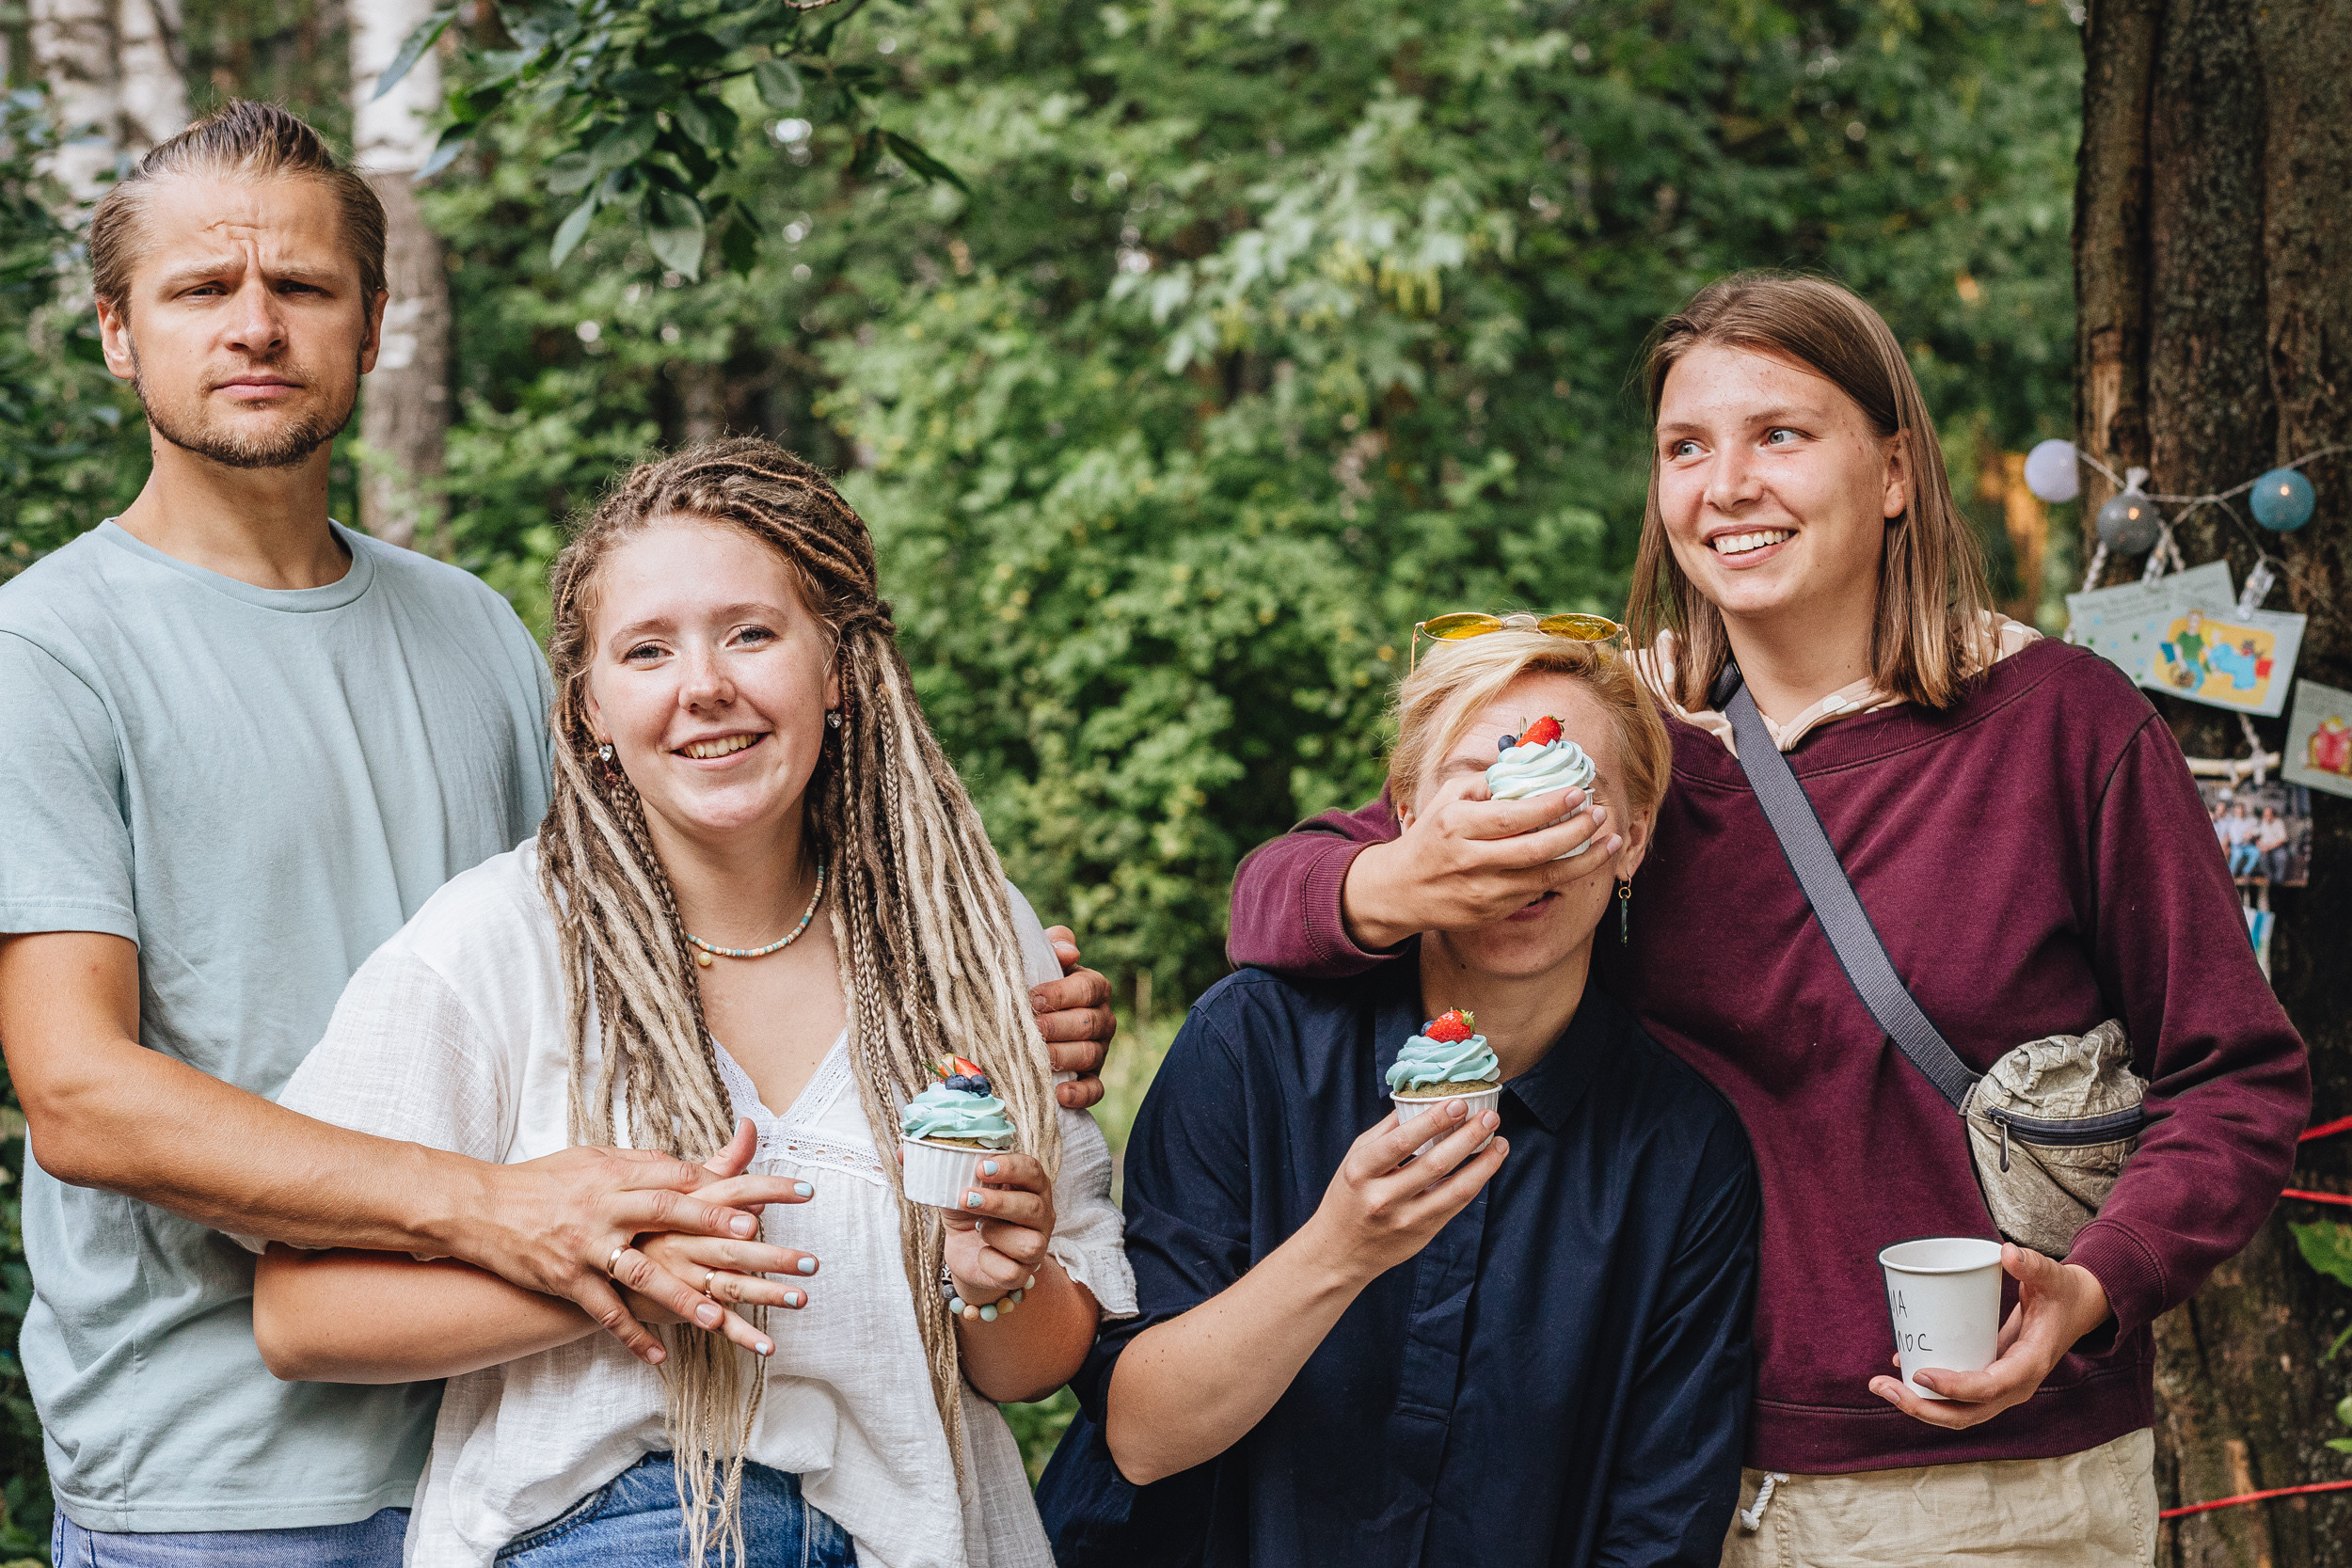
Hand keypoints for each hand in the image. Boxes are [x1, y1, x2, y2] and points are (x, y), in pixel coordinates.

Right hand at [470, 1118, 812, 1366]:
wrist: (480, 1208)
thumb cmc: (544, 1182)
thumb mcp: (592, 1160)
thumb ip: (640, 1167)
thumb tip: (689, 1169)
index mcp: (614, 1175)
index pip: (672, 1177)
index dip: (712, 1188)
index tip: (752, 1198)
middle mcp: (604, 1209)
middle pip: (665, 1212)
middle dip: (711, 1224)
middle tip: (753, 1235)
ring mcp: (585, 1247)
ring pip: (640, 1272)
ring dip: (679, 1296)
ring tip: (716, 1318)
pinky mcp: (566, 1280)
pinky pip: (605, 1313)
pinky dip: (633, 1336)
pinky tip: (661, 1357)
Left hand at [941, 1152, 1057, 1301]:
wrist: (967, 1253)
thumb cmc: (970, 1213)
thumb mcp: (956, 1187)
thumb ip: (938, 1167)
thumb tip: (904, 1152)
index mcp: (1030, 1186)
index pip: (1032, 1170)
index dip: (1010, 1167)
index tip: (980, 1167)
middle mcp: (1041, 1215)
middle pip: (1032, 1207)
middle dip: (998, 1202)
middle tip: (966, 1198)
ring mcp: (1036, 1245)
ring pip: (1029, 1244)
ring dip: (997, 1235)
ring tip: (977, 1228)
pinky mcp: (1023, 1273)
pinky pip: (1011, 1272)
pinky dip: (990, 1262)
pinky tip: (981, 1253)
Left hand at [1033, 926, 1114, 1109]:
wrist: (1024, 1018)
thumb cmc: (1032, 983)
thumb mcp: (1040, 959)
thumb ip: (1054, 945)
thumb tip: (1070, 952)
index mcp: (1094, 987)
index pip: (1088, 988)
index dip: (1060, 993)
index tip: (1032, 998)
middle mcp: (1102, 1019)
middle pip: (1089, 1023)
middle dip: (1057, 1027)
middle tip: (1030, 1029)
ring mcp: (1099, 1051)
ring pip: (1090, 1055)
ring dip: (1062, 1057)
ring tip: (1037, 1059)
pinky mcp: (1091, 1079)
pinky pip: (1095, 1090)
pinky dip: (1080, 1093)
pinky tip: (1059, 1094)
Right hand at [1297, 1101, 1506, 1285]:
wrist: (1341, 1251)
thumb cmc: (1348, 1196)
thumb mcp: (1355, 1158)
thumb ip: (1385, 1132)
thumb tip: (1419, 1100)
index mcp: (1361, 1171)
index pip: (1400, 1142)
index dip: (1432, 1121)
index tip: (1458, 1103)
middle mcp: (1383, 1197)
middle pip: (1434, 1163)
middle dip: (1467, 1137)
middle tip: (1490, 1116)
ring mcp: (1405, 1219)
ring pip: (1455, 1189)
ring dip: (1483, 1163)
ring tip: (1500, 1142)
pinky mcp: (1423, 1234)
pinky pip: (1456, 1205)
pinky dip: (1476, 1182)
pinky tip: (1487, 1165)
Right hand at [1342, 773, 1620, 951]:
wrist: (1399, 890)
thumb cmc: (1430, 837)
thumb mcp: (1447, 800)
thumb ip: (1485, 784)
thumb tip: (1528, 767)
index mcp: (1456, 826)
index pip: (1512, 816)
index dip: (1550, 805)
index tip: (1578, 792)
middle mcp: (1469, 860)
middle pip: (1535, 849)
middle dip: (1575, 832)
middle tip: (1599, 814)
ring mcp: (1481, 891)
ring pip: (1544, 877)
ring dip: (1583, 860)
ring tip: (1610, 841)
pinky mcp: (1489, 913)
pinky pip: (1535, 893)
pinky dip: (1563, 876)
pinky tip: (1583, 860)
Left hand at [1870, 1243, 2111, 1428]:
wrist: (2076, 1309)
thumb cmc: (2062, 1293)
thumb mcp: (2053, 1277)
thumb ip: (2033, 1265)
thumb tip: (2007, 1252)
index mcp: (2030, 1367)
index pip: (1989, 1389)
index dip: (1954, 1387)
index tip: (1919, 1373)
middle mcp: (2014, 1387)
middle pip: (1965, 1414)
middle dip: (1921, 1407)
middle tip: (1879, 1386)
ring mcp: (2001, 1389)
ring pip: (1957, 1412)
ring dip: (1917, 1404)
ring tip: (1878, 1385)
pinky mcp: (1990, 1379)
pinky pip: (1957, 1396)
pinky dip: (1927, 1390)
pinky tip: (1898, 1367)